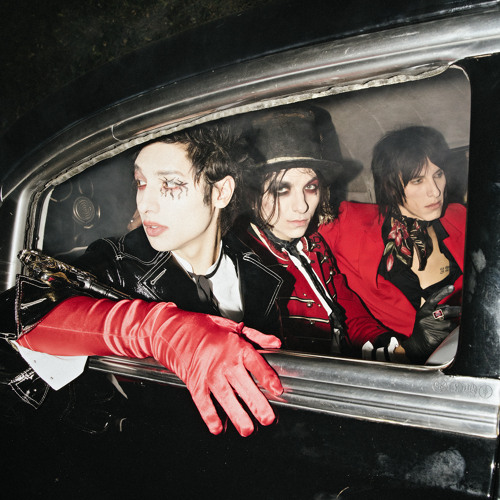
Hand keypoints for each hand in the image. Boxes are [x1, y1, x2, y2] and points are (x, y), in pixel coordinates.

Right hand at [151, 314, 282, 436]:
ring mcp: (208, 373)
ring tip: (248, 429)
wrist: (172, 330)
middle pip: (244, 384)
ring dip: (237, 415)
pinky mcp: (194, 382)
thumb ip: (256, 336)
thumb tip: (275, 343)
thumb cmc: (203, 327)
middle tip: (267, 418)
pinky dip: (210, 416)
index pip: (256, 364)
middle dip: (257, 403)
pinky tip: (218, 428)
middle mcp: (224, 361)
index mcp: (236, 346)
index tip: (277, 390)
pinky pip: (203, 402)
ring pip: (226, 397)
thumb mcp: (232, 326)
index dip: (268, 378)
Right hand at [402, 285, 460, 362]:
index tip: (452, 287)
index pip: (433, 299)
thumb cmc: (423, 328)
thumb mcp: (425, 316)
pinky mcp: (437, 337)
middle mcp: (427, 318)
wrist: (416, 346)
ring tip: (448, 329)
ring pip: (451, 324)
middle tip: (462, 312)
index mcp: (423, 311)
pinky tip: (448, 336)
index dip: (442, 292)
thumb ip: (436, 310)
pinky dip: (452, 335)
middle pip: (447, 311)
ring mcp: (432, 328)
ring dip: (453, 326)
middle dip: (457, 311)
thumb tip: (450, 305)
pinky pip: (451, 334)